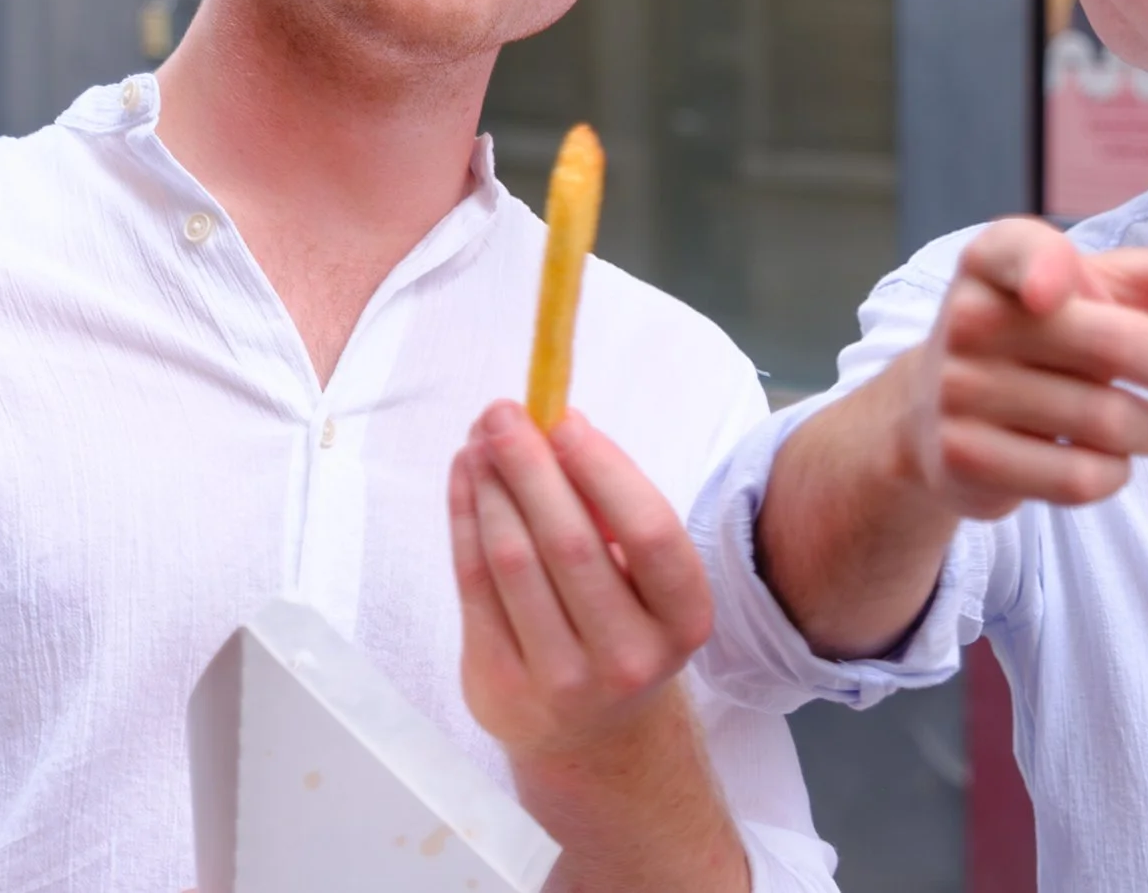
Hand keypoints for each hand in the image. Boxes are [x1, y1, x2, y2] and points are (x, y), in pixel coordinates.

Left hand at [448, 401, 714, 760]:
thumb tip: (549, 427)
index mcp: (683, 619)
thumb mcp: (645, 580)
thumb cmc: (622, 625)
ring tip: (479, 438)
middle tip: (503, 413)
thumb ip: (609, 511)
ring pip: (513, 563)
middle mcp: (629, 657)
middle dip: (530, 466)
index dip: (604, 470)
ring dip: (490, 488)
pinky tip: (465, 480)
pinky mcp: (501, 687)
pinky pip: (473, 588)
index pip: (650, 533)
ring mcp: (562, 681)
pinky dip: (464, 522)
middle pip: (571, 543)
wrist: (595, 734)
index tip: (565, 419)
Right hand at [893, 204, 1147, 520]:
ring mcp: (959, 389)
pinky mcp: (963, 457)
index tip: (1054, 290)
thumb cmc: (1054, 332)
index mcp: (999, 258)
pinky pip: (1079, 478)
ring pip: (1109, 423)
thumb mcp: (1117, 290)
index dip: (1041, 268)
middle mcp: (969, 316)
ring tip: (1135, 422)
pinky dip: (1112, 476)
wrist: (939, 414)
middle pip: (1115, 348)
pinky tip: (1094, 458)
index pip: (1019, 250)